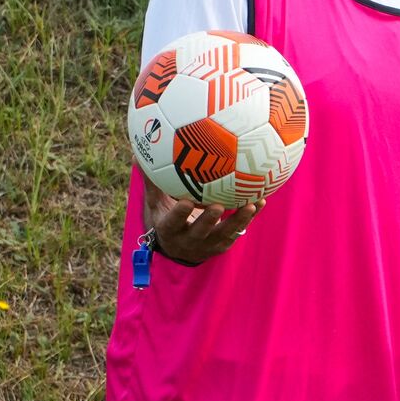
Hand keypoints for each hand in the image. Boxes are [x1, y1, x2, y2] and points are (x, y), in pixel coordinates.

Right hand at [144, 175, 263, 263]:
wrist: (179, 247)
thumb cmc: (167, 216)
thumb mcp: (156, 203)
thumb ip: (152, 181)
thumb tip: (138, 153)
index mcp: (169, 229)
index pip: (171, 223)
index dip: (178, 215)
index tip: (185, 202)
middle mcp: (188, 240)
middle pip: (199, 232)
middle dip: (208, 221)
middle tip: (218, 205)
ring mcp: (207, 244)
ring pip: (224, 234)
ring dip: (238, 220)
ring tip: (251, 205)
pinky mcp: (223, 244)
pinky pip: (238, 230)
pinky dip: (250, 217)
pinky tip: (261, 200)